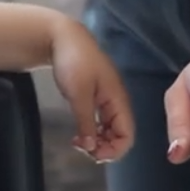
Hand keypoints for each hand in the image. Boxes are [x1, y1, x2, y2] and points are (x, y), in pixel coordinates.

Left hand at [50, 17, 134, 162]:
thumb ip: (86, 123)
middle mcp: (117, 102)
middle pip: (120, 136)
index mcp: (118, 100)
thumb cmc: (73, 62)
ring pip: (110, 131)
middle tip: (81, 148)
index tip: (92, 153)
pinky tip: (78, 134)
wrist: (62, 38)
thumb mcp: (78, 94)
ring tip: (78, 142)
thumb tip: (92, 149)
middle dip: (104, 148)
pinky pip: (101, 122)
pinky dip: (92, 131)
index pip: (127, 136)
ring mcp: (107, 100)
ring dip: (97, 141)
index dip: (114, 150)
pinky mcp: (96, 98)